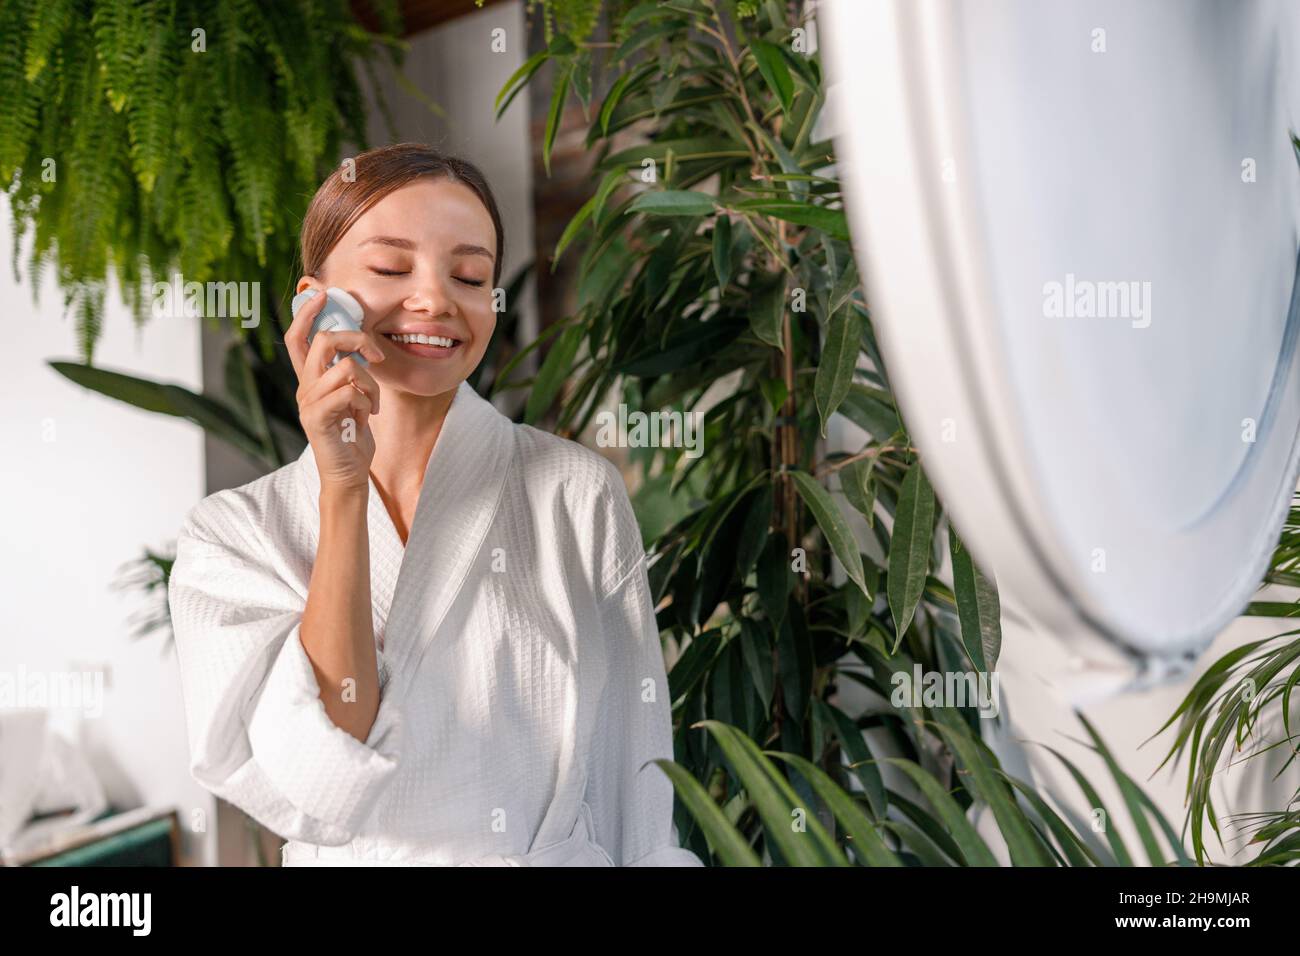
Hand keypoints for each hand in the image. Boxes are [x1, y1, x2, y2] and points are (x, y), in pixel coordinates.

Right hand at [285, 286, 386, 492]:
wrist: (349, 473)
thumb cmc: (353, 433)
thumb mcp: (354, 396)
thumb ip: (351, 371)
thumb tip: (361, 344)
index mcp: (311, 378)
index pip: (298, 336)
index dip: (307, 312)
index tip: (323, 293)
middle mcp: (304, 386)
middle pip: (325, 341)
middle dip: (358, 340)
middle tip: (377, 356)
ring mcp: (308, 402)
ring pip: (347, 367)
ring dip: (371, 384)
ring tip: (372, 404)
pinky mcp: (316, 418)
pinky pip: (349, 392)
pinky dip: (367, 402)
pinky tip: (365, 417)